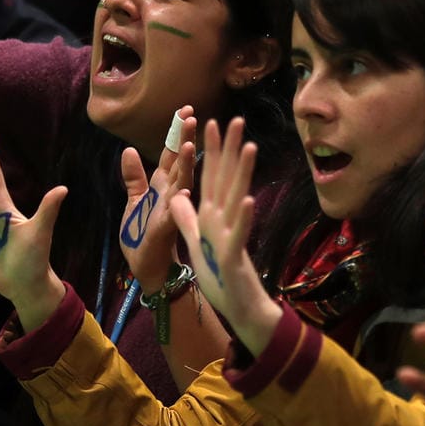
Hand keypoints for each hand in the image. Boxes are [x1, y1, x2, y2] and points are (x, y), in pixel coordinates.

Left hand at [118, 106, 195, 286]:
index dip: (176, 133)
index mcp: (162, 185)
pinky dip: (181, 202)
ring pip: (182, 183)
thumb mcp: (134, 200)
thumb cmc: (141, 234)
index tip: (185, 111)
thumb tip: (129, 151)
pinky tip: (186, 191)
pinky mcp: (168, 228)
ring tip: (189, 146)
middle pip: (180, 162)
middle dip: (185, 140)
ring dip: (186, 166)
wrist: (144, 266)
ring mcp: (172, 210)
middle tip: (191, 116)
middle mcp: (171, 194)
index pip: (171, 154)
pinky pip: (176, 213)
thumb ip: (134, 177)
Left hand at [171, 117, 277, 347]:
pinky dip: (244, 218)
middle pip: (224, 178)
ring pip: (236, 198)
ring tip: (248, 146)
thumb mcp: (193, 239)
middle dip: (228, 149)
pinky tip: (249, 200)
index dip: (205, 149)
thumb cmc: (219, 273)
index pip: (206, 174)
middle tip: (234, 119)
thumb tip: (176, 192)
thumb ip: (183, 215)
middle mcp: (223, 219)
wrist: (239, 306)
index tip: (204, 121)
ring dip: (242, 173)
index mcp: (210, 214)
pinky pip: (239, 234)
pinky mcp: (233, 257)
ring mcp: (230, 236)